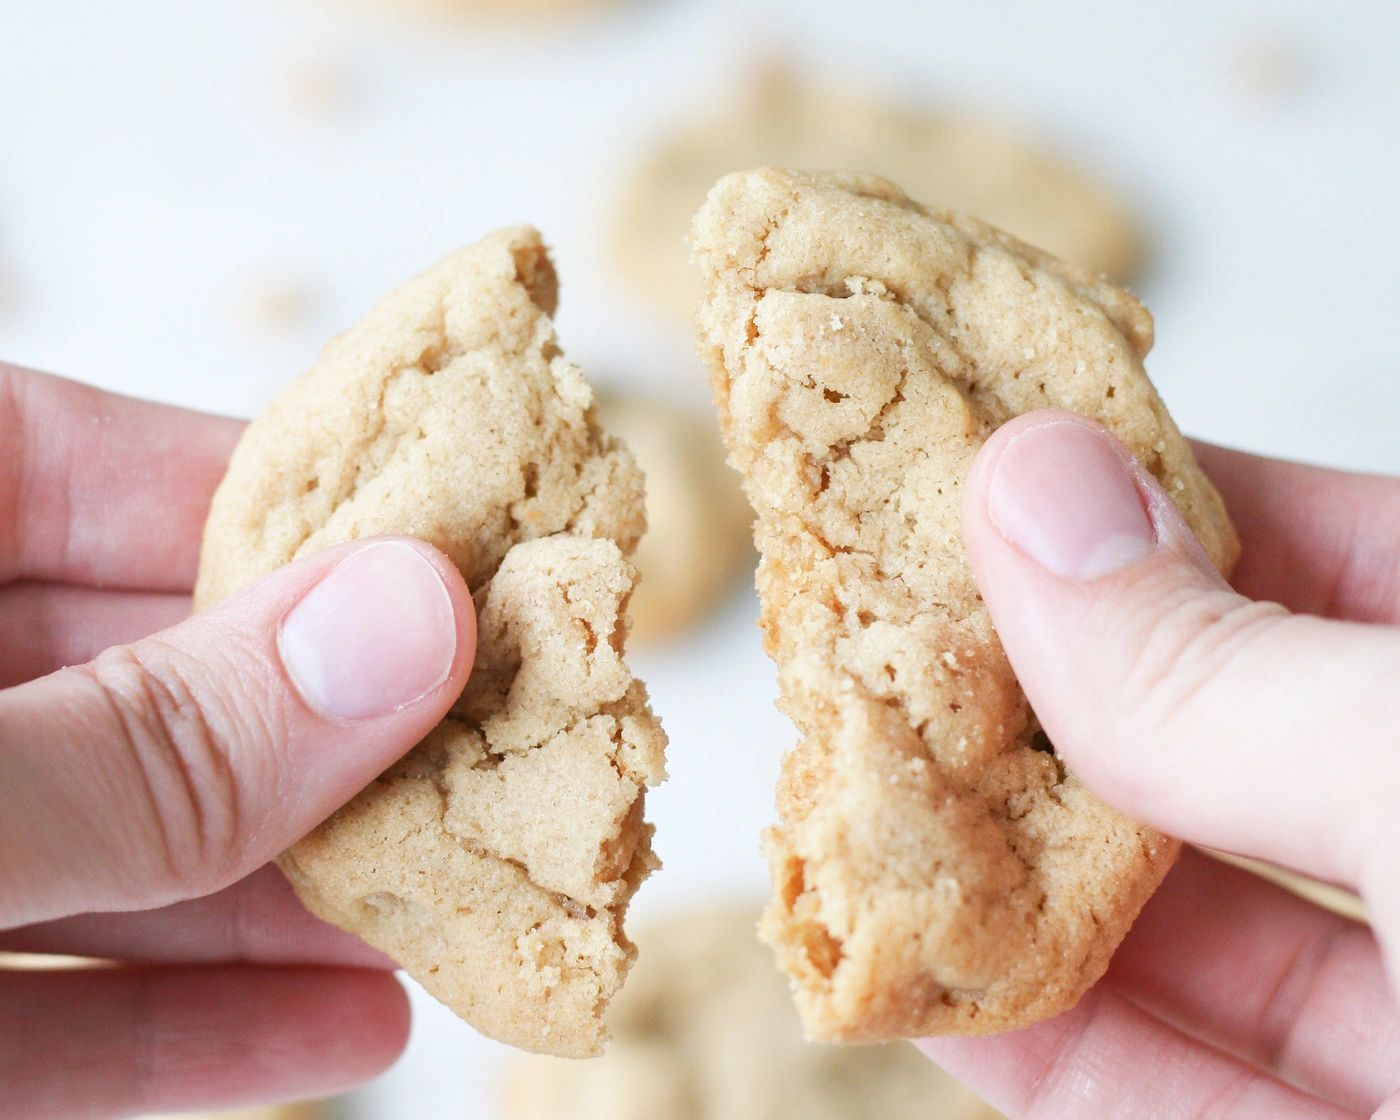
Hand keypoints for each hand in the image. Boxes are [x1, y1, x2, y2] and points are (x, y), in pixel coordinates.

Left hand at [0, 364, 476, 1117]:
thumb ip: (143, 740)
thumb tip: (410, 622)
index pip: (77, 461)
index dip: (277, 496)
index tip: (458, 542)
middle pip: (131, 673)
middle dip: (322, 725)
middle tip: (504, 746)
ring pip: (110, 847)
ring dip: (289, 891)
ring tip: (467, 903)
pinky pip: (43, 1012)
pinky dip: (185, 1029)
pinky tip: (344, 1026)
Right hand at [921, 412, 1399, 1118]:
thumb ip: (1236, 666)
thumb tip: (1035, 489)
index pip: (1346, 552)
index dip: (1161, 505)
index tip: (992, 482)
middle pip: (1244, 746)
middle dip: (1056, 698)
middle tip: (894, 645)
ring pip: (1197, 933)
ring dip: (1020, 881)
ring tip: (869, 807)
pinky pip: (1175, 1104)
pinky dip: (1043, 1047)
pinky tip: (928, 981)